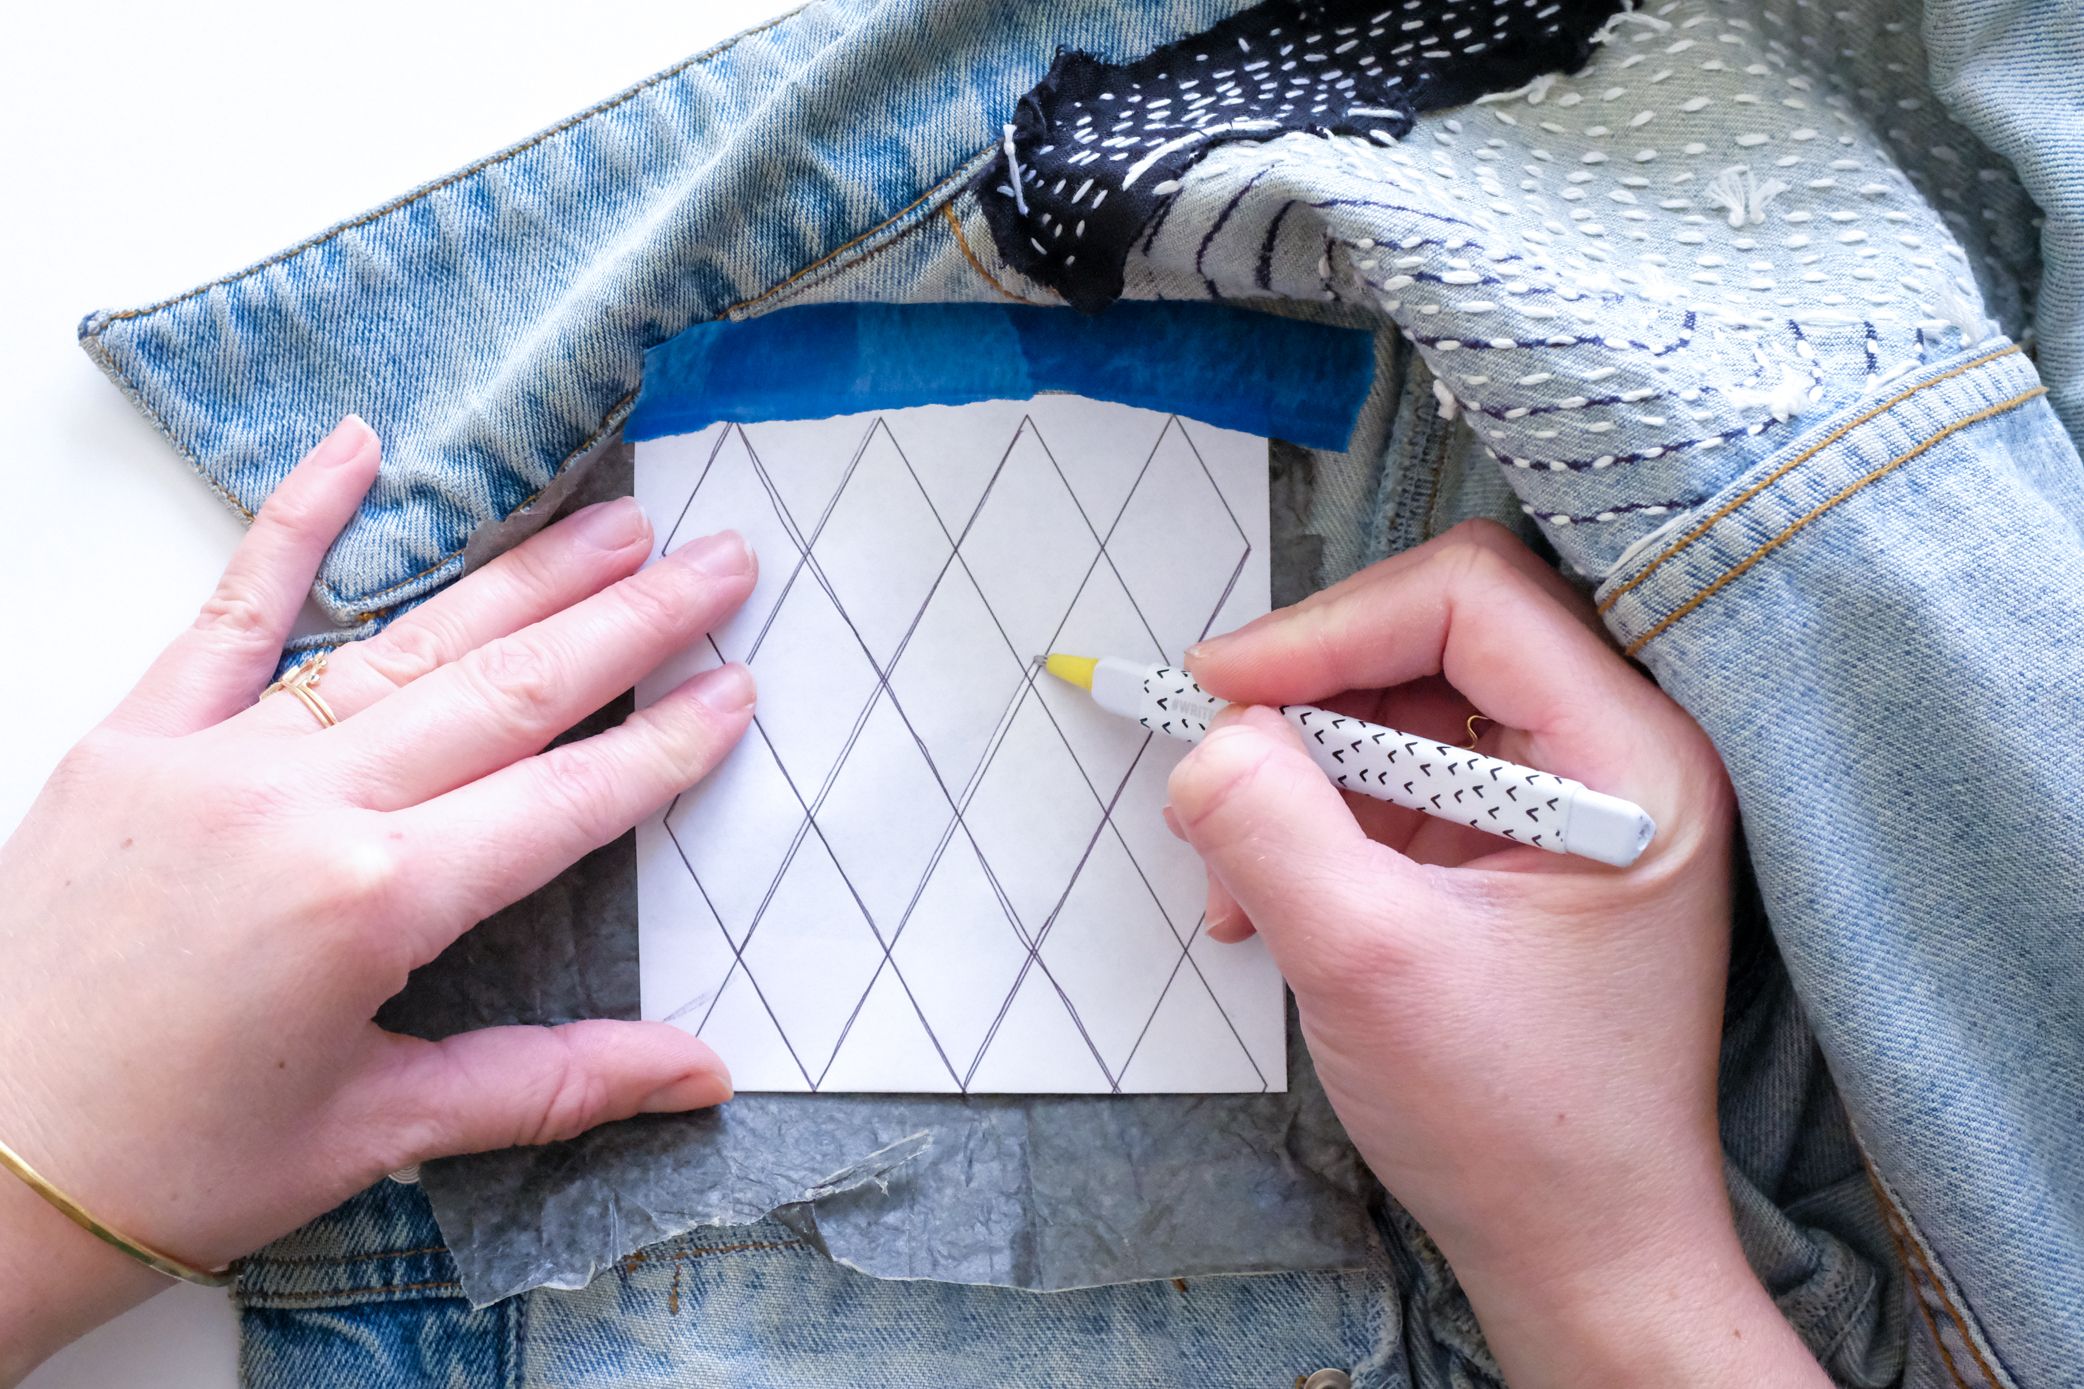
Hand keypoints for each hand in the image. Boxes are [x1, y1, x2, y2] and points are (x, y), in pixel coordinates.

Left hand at [0, 418, 753, 1378]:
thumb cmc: (172, 1168)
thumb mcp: (378, 1131)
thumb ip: (551, 1082)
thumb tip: (701, 1076)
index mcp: (374, 904)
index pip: (563, 802)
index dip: (665, 746)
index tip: (738, 689)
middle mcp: (305, 806)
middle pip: (509, 691)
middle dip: (631, 624)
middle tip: (721, 561)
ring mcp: (215, 757)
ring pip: (406, 642)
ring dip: (523, 576)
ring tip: (616, 522)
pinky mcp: (133, 739)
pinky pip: (231, 613)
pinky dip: (295, 525)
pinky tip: (356, 450)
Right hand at [1169, 521, 1825, 1387]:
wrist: (1579, 1251)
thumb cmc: (1515, 1128)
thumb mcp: (1364, 967)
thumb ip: (1269, 829)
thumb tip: (1209, 735)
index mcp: (1631, 762)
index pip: (1469, 599)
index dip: (1330, 624)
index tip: (1221, 687)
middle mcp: (1619, 758)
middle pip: (1437, 634)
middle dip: (1311, 695)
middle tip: (1220, 761)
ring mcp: (1570, 802)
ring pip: (1407, 703)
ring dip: (1301, 767)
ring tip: (1238, 872)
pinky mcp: (1522, 848)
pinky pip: (1404, 777)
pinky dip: (1321, 817)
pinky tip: (1266, 900)